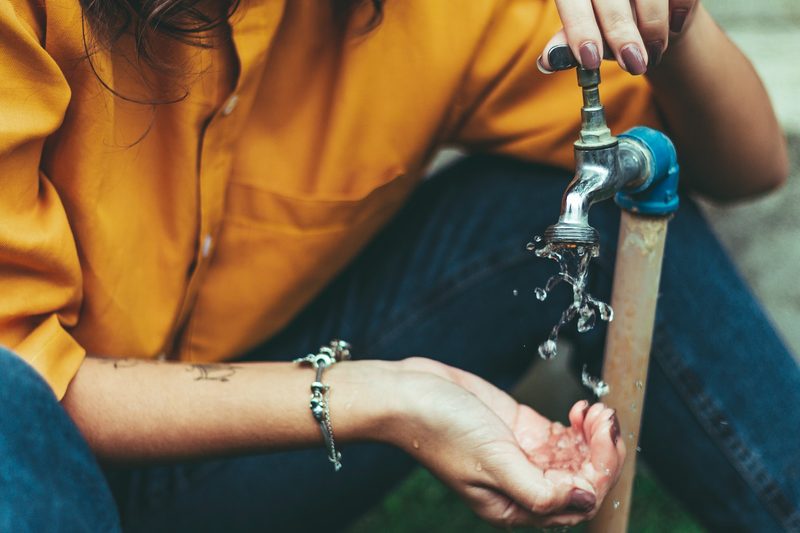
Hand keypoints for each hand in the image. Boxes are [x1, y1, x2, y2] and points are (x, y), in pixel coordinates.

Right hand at [387, 358, 623, 528]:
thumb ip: (540, 489)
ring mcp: (522, 456)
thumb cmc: (439, 429)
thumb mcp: (492, 462)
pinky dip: (578, 425)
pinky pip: (563, 436)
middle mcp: (521, 486)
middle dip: (602, 451)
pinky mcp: (520, 429)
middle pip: (582, 480)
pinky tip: (579, 409)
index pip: (576, 503)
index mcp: (513, 507)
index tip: (604, 438)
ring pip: (577, 458)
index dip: (600, 472)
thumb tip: (587, 500)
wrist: (407, 394)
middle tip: (606, 418)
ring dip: (594, 436)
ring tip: (596, 410)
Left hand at [538, 0, 699, 74]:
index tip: (589, 59)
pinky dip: (678, 12)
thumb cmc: (606, 19)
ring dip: (653, 28)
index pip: (573, 2)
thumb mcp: (583, 29)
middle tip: (632, 64)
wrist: (647, 6)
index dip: (580, 30)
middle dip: (621, 35)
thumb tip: (547, 61)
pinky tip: (674, 27)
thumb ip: (566, 42)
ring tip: (653, 53)